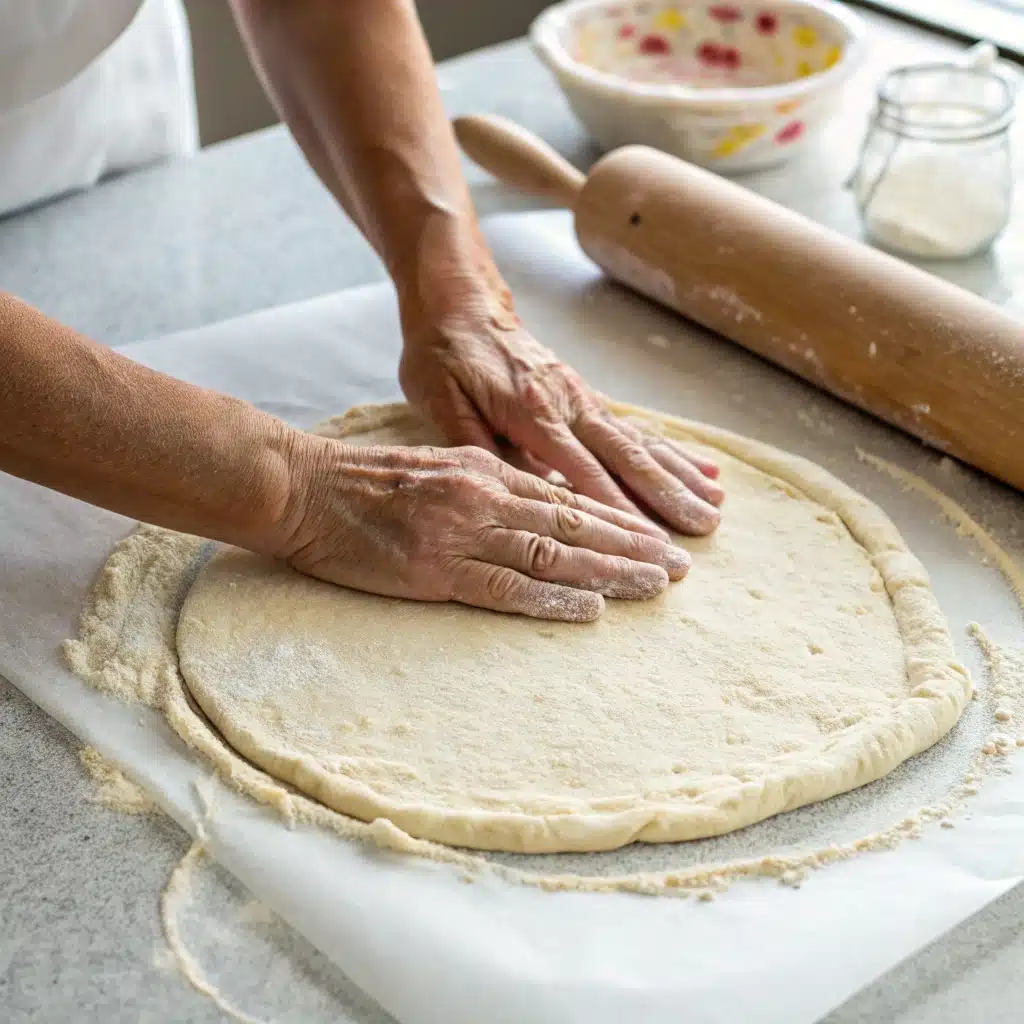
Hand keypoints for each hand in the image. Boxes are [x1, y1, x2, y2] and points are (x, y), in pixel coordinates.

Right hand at [275, 436, 690, 621]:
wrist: (302, 487)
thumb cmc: (364, 482)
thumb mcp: (436, 466)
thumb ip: (485, 485)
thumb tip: (533, 509)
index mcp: (485, 469)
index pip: (566, 500)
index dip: (617, 521)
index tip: (655, 539)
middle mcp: (484, 496)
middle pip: (574, 525)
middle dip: (632, 547)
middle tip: (678, 568)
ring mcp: (461, 532)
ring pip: (552, 554)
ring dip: (609, 572)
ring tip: (655, 586)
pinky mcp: (434, 569)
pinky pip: (505, 587)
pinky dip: (552, 598)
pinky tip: (589, 609)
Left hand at [399, 312, 723, 535]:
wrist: (460, 303)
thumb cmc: (444, 354)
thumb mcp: (440, 399)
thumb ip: (476, 444)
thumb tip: (514, 487)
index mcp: (531, 410)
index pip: (581, 469)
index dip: (615, 506)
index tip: (646, 539)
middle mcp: (568, 403)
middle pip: (626, 456)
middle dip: (667, 496)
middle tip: (702, 530)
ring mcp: (583, 399)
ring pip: (641, 442)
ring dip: (680, 476)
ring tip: (715, 507)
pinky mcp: (588, 398)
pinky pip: (638, 428)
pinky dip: (673, 451)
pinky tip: (704, 469)